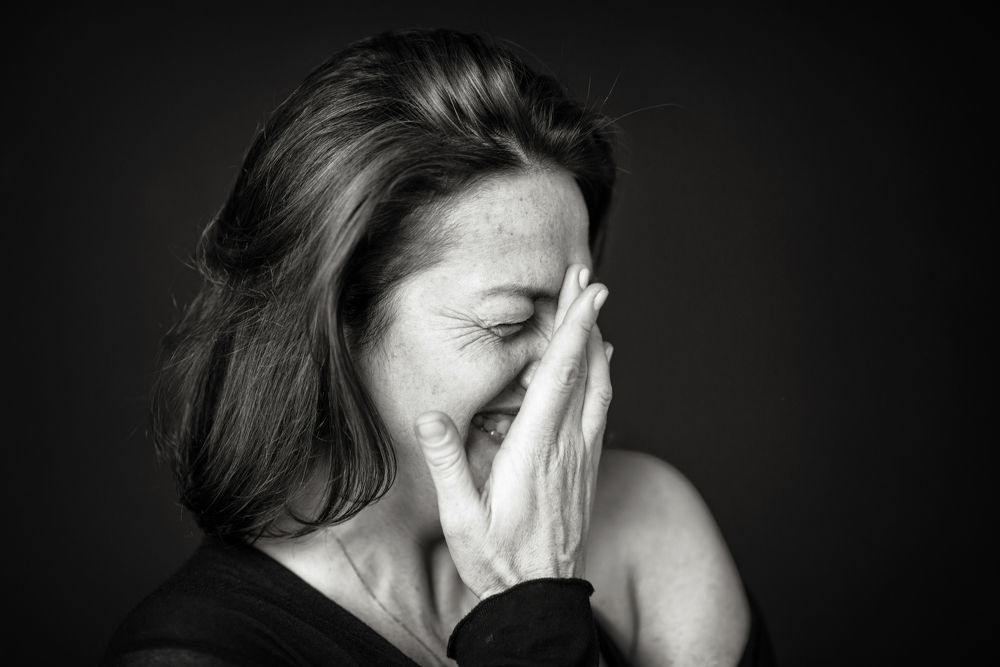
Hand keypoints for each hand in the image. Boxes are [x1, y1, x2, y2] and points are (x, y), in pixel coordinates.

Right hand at [414, 264, 612, 599]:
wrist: (538, 598)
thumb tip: (431, 416)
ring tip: (593, 310)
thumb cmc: (496, 559)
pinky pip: (600, 410)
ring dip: (597, 345)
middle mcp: (566, 446)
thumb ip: (448, 463)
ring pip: (599, 389)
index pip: (560, 377)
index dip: (574, 329)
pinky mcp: (586, 468)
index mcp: (534, 450)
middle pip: (585, 371)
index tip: (585, 291)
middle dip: (587, 321)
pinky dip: (601, 377)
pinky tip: (601, 367)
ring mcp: (581, 457)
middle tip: (588, 278)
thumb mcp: (461, 517)